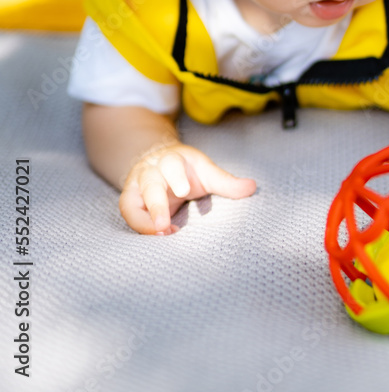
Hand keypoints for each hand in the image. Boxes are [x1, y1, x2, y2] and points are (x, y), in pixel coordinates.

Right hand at [119, 143, 255, 235]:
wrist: (157, 164)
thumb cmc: (186, 171)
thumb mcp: (205, 172)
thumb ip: (226, 182)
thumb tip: (252, 187)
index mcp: (171, 159)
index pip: (172, 164)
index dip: (176, 177)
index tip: (185, 191)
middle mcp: (150, 171)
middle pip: (149, 184)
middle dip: (156, 204)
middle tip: (165, 225)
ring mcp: (137, 187)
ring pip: (132, 201)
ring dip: (145, 220)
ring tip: (161, 235)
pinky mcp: (130, 202)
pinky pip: (129, 215)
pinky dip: (141, 227)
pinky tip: (157, 236)